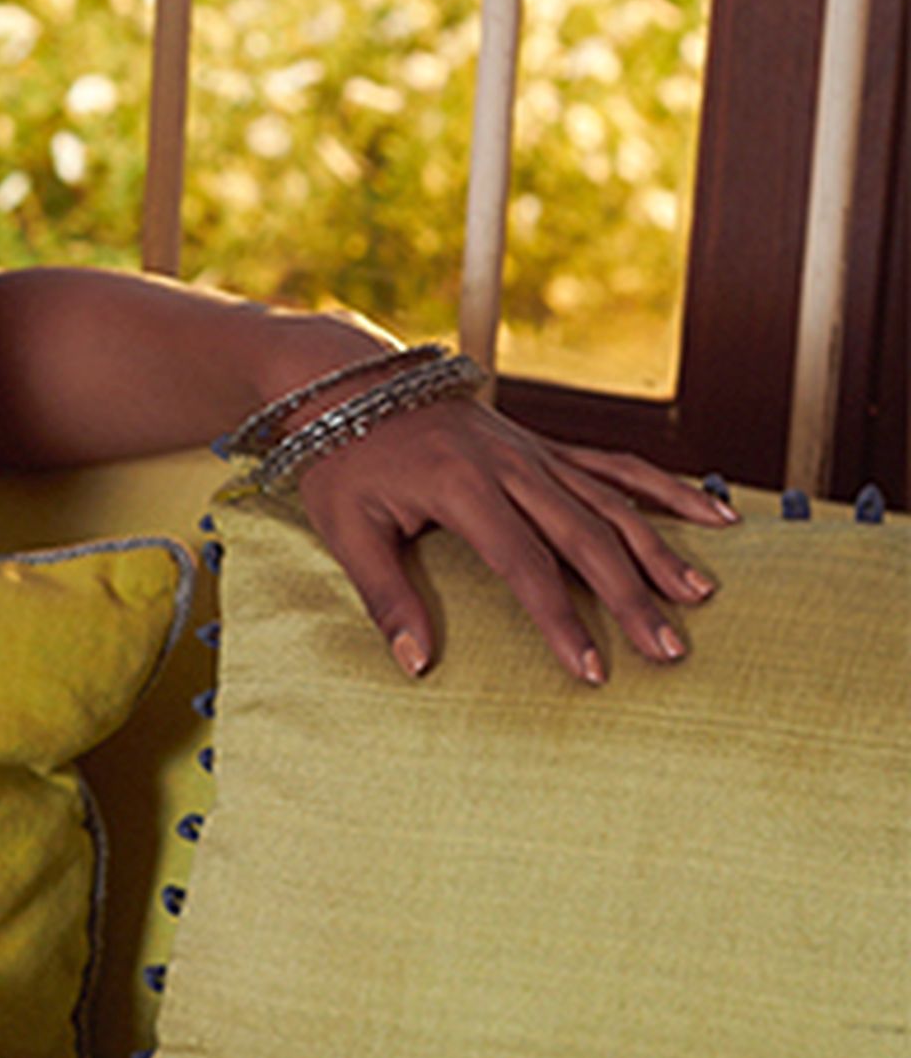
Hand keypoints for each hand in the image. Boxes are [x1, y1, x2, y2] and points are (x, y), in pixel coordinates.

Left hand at [293, 398, 733, 684]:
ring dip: (661, 550)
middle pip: (586, 536)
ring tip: (702, 596)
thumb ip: (384, 597)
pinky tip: (714, 517)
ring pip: (614, 502)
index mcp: (463, 487)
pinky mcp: (546, 446)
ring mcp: (535, 451)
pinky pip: (617, 468)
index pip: (525, 565)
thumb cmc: (343, 464)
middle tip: (669, 651)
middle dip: (632, 597)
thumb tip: (416, 666)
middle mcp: (512, 464)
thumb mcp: (347, 530)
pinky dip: (667, 491)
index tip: (591, 671)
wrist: (351, 386)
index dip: (560, 622)